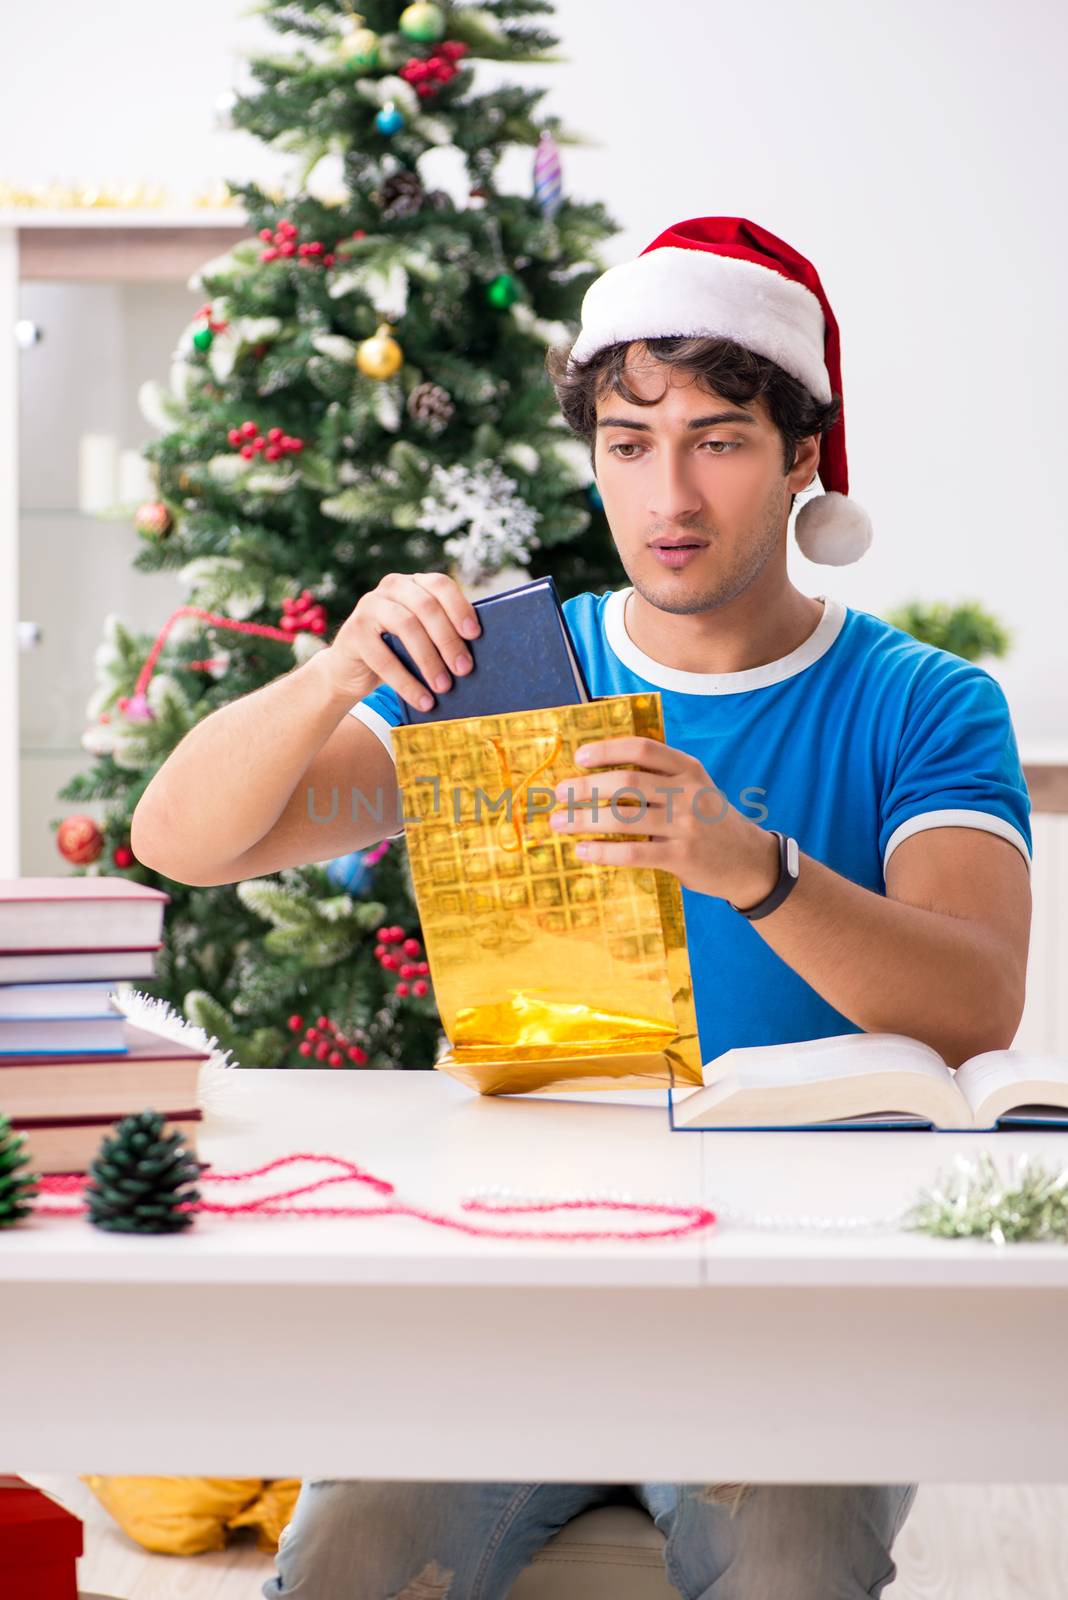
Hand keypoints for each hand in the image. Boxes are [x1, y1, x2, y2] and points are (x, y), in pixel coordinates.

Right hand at [320, 571, 481, 711]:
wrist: (352, 670)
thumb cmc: (397, 653)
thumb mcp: (421, 639)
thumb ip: (442, 635)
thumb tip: (475, 656)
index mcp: (414, 584)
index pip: (440, 585)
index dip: (459, 607)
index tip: (475, 634)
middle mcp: (391, 587)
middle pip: (426, 606)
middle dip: (448, 639)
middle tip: (464, 669)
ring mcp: (369, 605)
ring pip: (406, 626)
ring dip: (429, 660)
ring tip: (444, 687)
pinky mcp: (353, 631)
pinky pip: (384, 658)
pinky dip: (406, 683)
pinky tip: (422, 701)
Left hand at [549, 735, 780, 905]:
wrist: (750, 861)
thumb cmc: (710, 821)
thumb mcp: (695, 788)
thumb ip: (660, 778)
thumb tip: (599, 775)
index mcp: (688, 769)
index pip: (644, 748)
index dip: (608, 749)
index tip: (580, 757)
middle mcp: (688, 792)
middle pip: (627, 782)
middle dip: (586, 787)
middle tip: (559, 794)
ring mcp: (686, 825)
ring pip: (625, 817)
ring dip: (584, 819)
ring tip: (559, 823)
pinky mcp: (682, 857)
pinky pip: (634, 853)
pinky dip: (603, 851)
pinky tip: (583, 851)